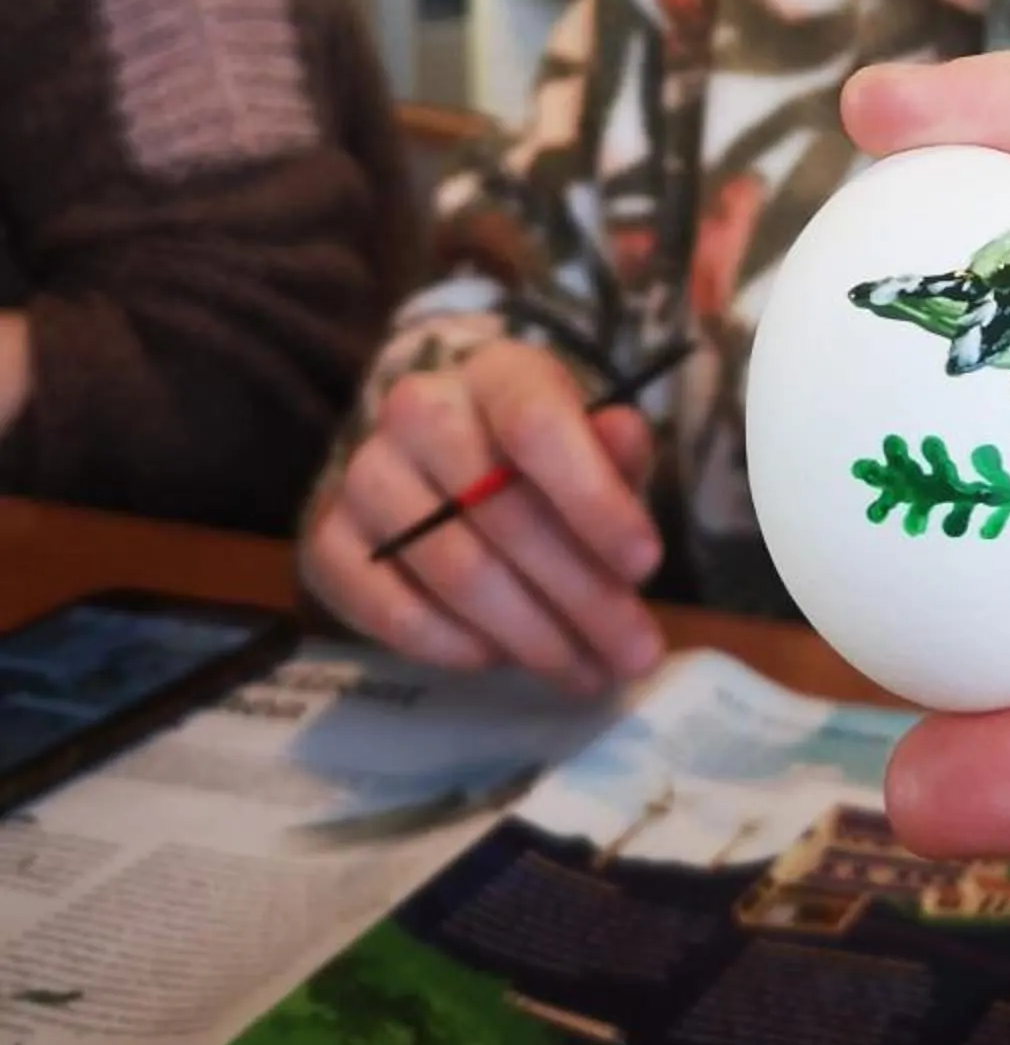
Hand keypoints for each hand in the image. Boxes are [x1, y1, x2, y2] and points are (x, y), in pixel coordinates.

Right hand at [301, 337, 664, 698]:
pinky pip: (387, 607)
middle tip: (632, 654)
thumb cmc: (537, 460)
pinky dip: (449, 644)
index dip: (594, 499)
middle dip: (582, 595)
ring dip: (528, 634)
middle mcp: (417, 409)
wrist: (444, 463)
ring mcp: (364, 473)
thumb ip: (617, 450)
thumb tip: (624, 438)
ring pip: (453, 568)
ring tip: (583, 671)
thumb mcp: (591, 446)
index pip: (537, 426)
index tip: (647, 566)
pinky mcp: (328, 538)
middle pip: (501, 513)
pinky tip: (497, 660)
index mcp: (495, 372)